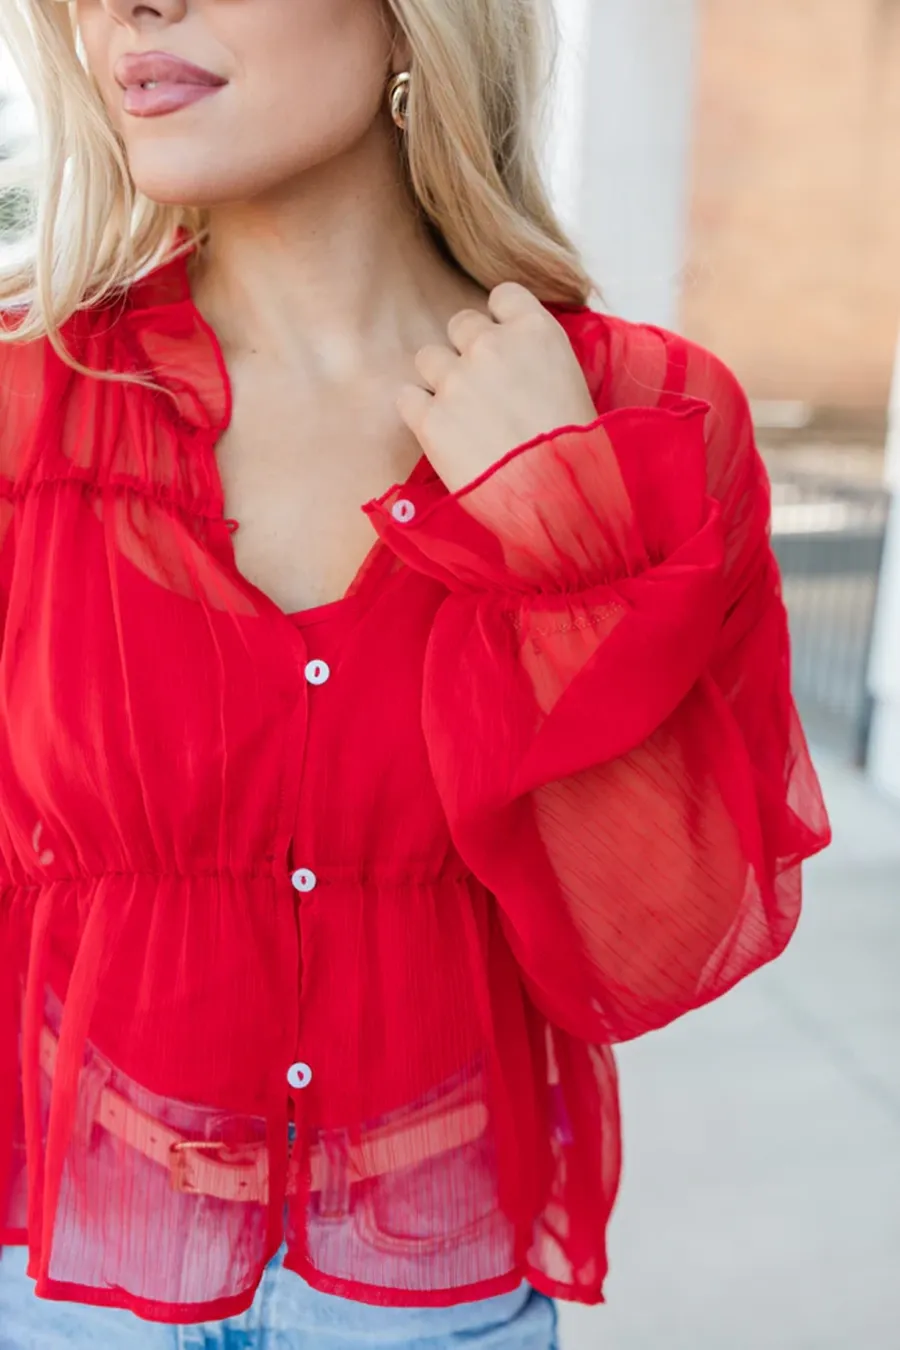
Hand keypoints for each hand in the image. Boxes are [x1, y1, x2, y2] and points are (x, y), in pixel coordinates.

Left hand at [396, 282, 598, 494]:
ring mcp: (456, 380)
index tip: (505, 348)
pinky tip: (441, 433)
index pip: (502, 295)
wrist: (558, 497)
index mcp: (535, 330)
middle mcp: (491, 345)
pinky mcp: (430, 418)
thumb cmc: (577, 450)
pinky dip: (419, 412)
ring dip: (440, 381)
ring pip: (428, 358)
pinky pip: (407, 397)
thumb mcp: (572, 384)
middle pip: (460, 324)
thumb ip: (538, 359)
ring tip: (462, 415)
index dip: (499, 321)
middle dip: (467, 352)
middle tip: (483, 390)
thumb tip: (515, 365)